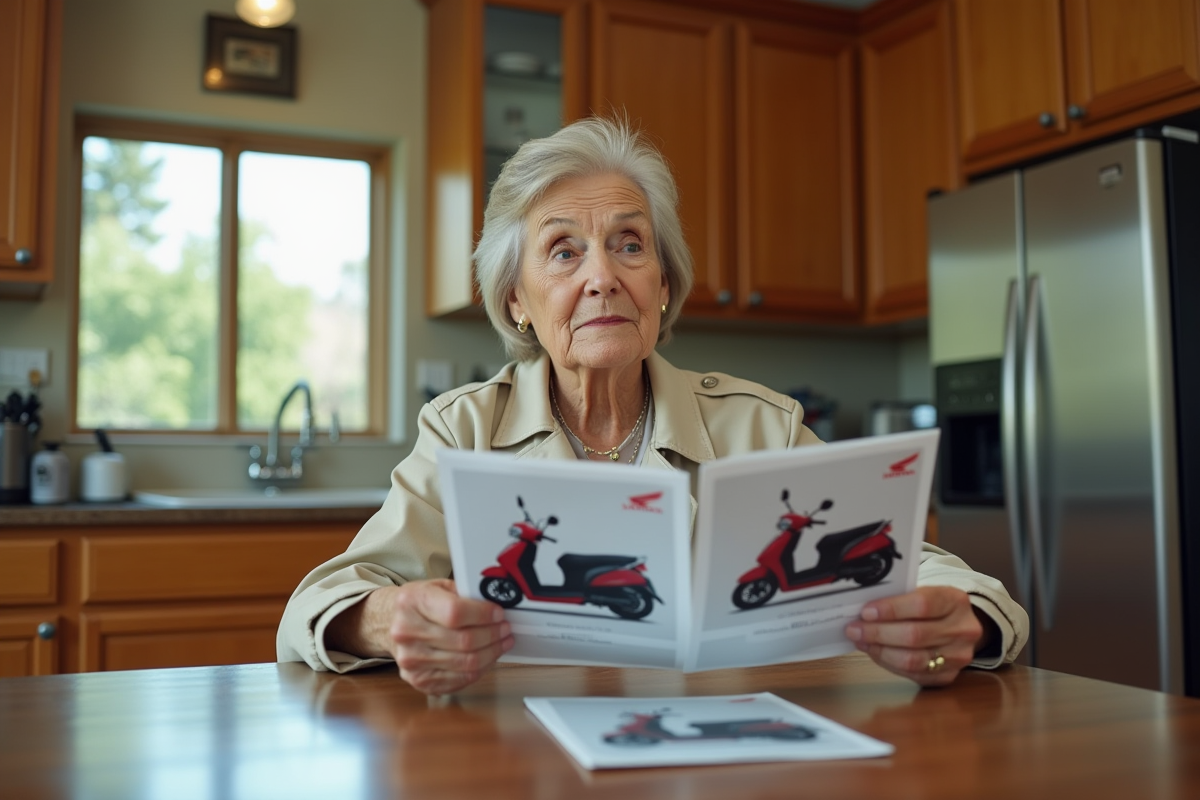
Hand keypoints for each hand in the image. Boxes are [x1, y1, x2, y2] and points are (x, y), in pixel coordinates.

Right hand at [330, 579, 513, 694]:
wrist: (389, 623)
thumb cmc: (419, 604)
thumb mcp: (437, 586)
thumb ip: (464, 593)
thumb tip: (497, 602)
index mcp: (412, 601)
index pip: (455, 613)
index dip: (483, 615)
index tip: (499, 614)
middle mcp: (406, 632)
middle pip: (463, 641)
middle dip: (493, 635)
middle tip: (505, 629)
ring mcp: (410, 660)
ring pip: (465, 663)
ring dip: (491, 653)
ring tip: (501, 642)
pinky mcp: (418, 680)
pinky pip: (459, 679)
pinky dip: (479, 669)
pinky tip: (487, 657)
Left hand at [844, 586, 983, 686]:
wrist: (958, 626)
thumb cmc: (932, 607)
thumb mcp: (923, 592)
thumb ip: (898, 599)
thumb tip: (862, 610)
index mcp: (956, 601)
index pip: (922, 604)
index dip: (891, 609)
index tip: (866, 612)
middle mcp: (963, 630)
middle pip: (915, 635)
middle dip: (878, 633)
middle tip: (854, 629)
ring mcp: (958, 656)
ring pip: (913, 659)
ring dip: (880, 651)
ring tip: (860, 641)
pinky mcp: (949, 676)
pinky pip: (913, 674)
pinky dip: (889, 663)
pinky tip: (875, 652)